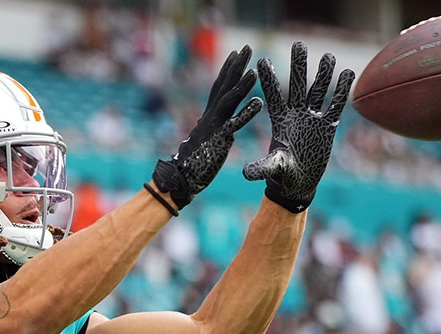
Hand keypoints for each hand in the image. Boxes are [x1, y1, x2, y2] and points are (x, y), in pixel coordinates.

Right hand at [152, 46, 262, 209]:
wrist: (182, 179)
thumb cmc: (194, 163)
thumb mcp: (206, 141)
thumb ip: (214, 130)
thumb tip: (222, 128)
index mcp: (209, 116)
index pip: (219, 88)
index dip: (227, 70)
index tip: (236, 54)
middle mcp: (211, 117)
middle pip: (224, 86)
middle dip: (236, 66)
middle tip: (247, 47)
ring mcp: (215, 127)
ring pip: (229, 101)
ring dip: (242, 85)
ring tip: (255, 71)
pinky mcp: (219, 140)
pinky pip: (235, 124)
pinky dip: (247, 113)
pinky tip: (259, 103)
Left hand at [243, 41, 354, 212]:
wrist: (298, 183)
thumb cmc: (282, 175)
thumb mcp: (272, 168)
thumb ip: (261, 167)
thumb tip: (245, 173)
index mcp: (280, 120)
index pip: (273, 96)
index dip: (269, 79)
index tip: (262, 60)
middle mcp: (296, 114)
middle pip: (298, 85)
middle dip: (298, 66)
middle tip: (299, 44)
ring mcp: (312, 118)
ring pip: (318, 91)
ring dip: (323, 74)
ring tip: (328, 56)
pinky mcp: (328, 126)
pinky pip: (336, 105)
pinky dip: (343, 90)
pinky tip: (347, 73)